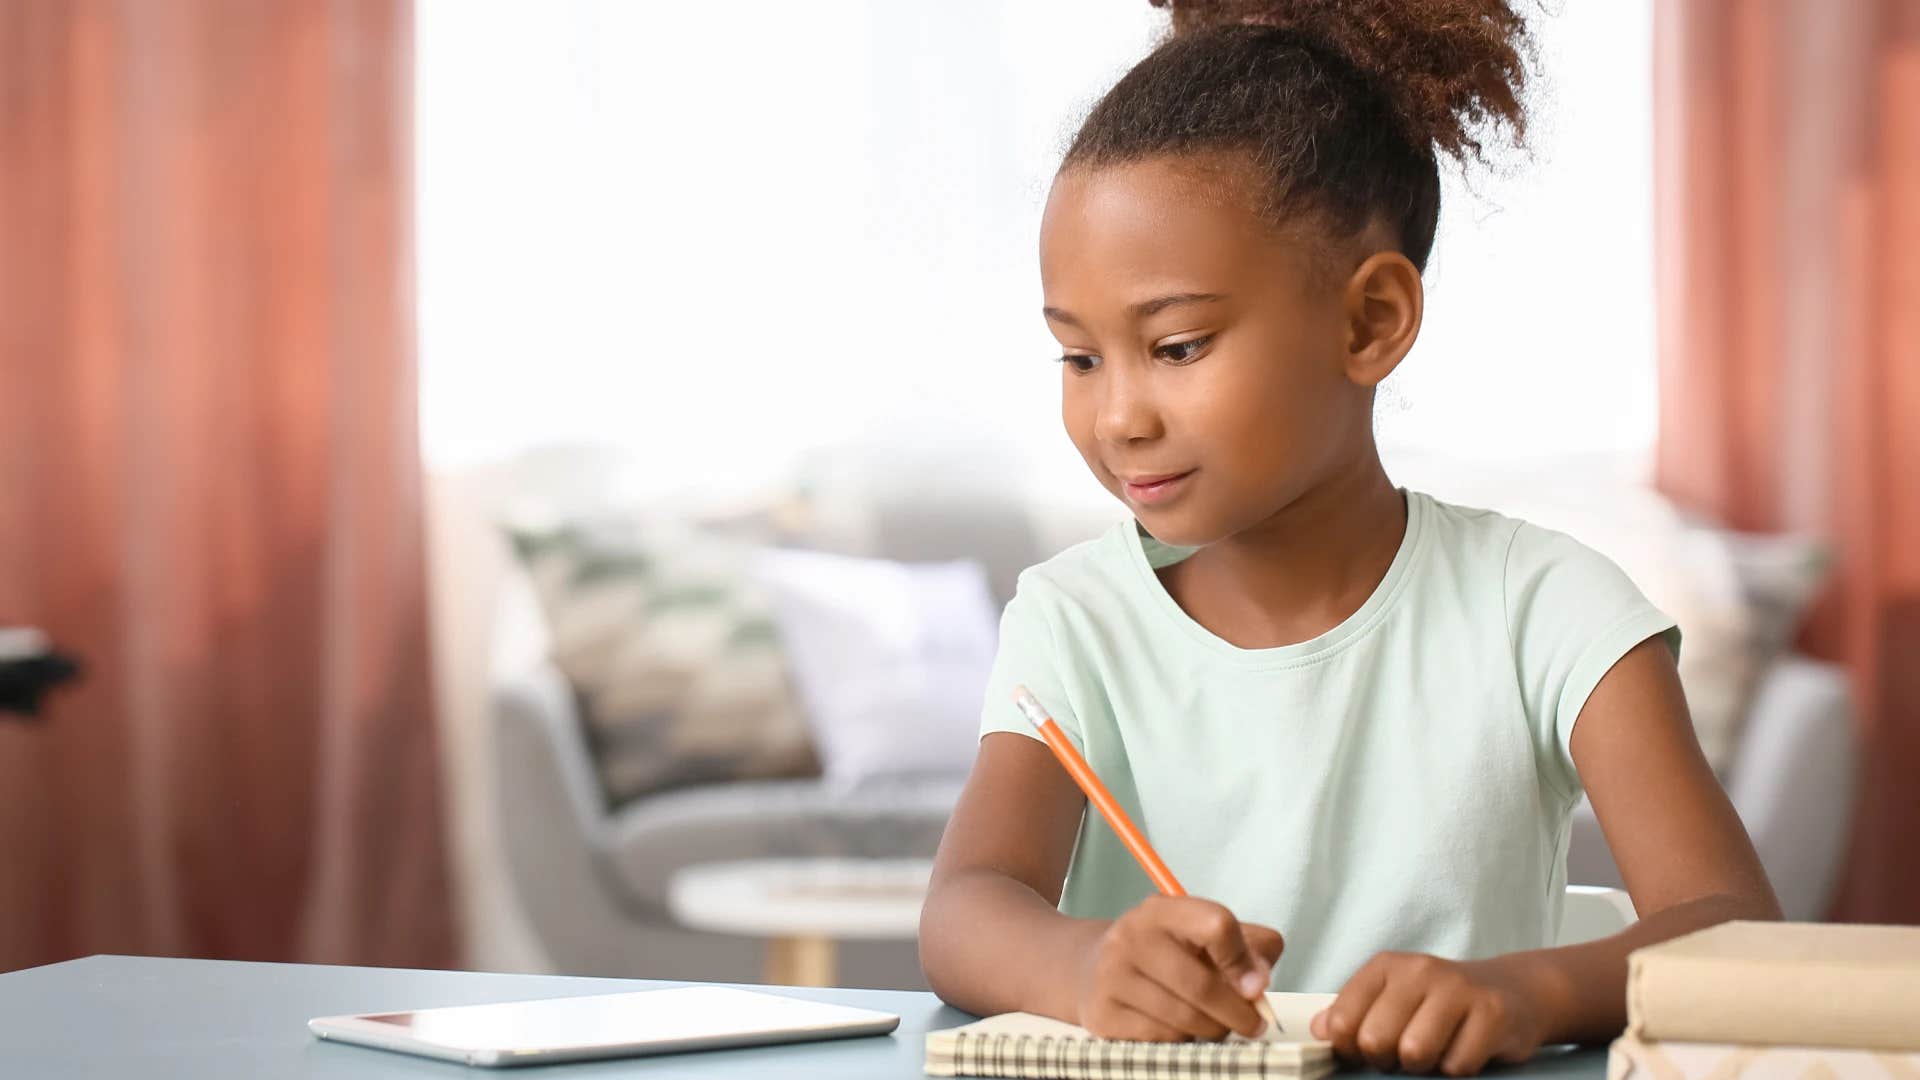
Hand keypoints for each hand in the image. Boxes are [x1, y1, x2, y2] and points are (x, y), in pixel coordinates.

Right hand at [1074, 894, 1283, 1041]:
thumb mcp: (1201, 934)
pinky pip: (1162, 1039)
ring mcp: (1111, 976)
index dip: (1244, 960)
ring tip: (1213, 1023)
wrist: (1090, 968)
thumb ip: (1246, 948)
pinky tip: (1181, 1028)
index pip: (1216, 925)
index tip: (1257, 986)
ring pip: (1184, 1019)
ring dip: (1212, 1030)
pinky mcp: (1102, 1015)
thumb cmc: (1164, 953)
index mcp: (1163, 910)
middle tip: (1252, 1024)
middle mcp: (1131, 936)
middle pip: (1201, 985)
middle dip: (1237, 1013)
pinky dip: (1183, 1040)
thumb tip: (1258, 984)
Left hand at [1310, 952, 1550, 1074]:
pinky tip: (1465, 1049)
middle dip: (1387, 1061)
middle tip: (1406, 1054)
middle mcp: (1419, 970)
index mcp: (1385, 967)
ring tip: (1435, 1052)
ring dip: (1424, 1067)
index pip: (1343, 1022)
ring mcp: (1457, 989)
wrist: (1511, 992)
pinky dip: (1457, 1068)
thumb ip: (1353, 1013)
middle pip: (1375, 1041)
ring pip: (1415, 1053)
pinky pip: (1457, 1065)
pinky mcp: (1492, 1013)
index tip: (1366, 1052)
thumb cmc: (1440, 1003)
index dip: (1350, 1050)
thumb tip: (1320, 1030)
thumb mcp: (1391, 998)